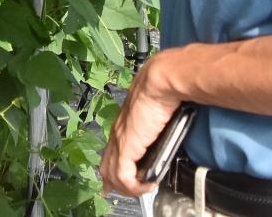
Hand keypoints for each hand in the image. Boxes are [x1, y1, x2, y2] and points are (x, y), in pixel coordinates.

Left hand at [99, 55, 182, 197]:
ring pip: (111, 175)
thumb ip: (156, 124)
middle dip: (114, 184)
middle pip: (106, 166)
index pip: (110, 151)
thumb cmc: (161, 88)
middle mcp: (117, 132)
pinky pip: (123, 176)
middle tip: (129, 191)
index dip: (112, 168)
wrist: (160, 81)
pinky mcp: (126, 146)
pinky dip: (134, 187)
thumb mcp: (158, 112)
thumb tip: (165, 129)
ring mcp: (120, 139)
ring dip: (127, 188)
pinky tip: (147, 185)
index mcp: (123, 123)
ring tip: (143, 189)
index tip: (117, 180)